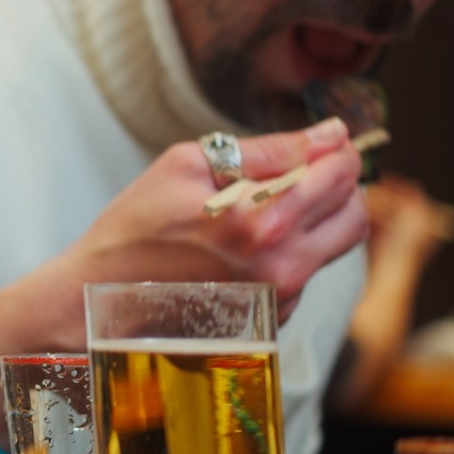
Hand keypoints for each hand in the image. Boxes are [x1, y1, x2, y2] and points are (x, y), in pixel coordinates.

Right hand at [0, 119, 364, 453]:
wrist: (98, 303)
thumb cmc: (132, 230)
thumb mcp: (184, 167)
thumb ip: (263, 150)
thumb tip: (328, 134)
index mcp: (261, 220)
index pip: (340, 174)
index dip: (338, 150)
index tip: (326, 143)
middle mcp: (282, 264)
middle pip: (355, 214)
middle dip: (342, 186)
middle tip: (307, 172)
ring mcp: (281, 298)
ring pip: (336, 247)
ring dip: (319, 220)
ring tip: (269, 209)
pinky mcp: (274, 319)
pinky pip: (305, 275)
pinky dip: (290, 253)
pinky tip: (243, 248)